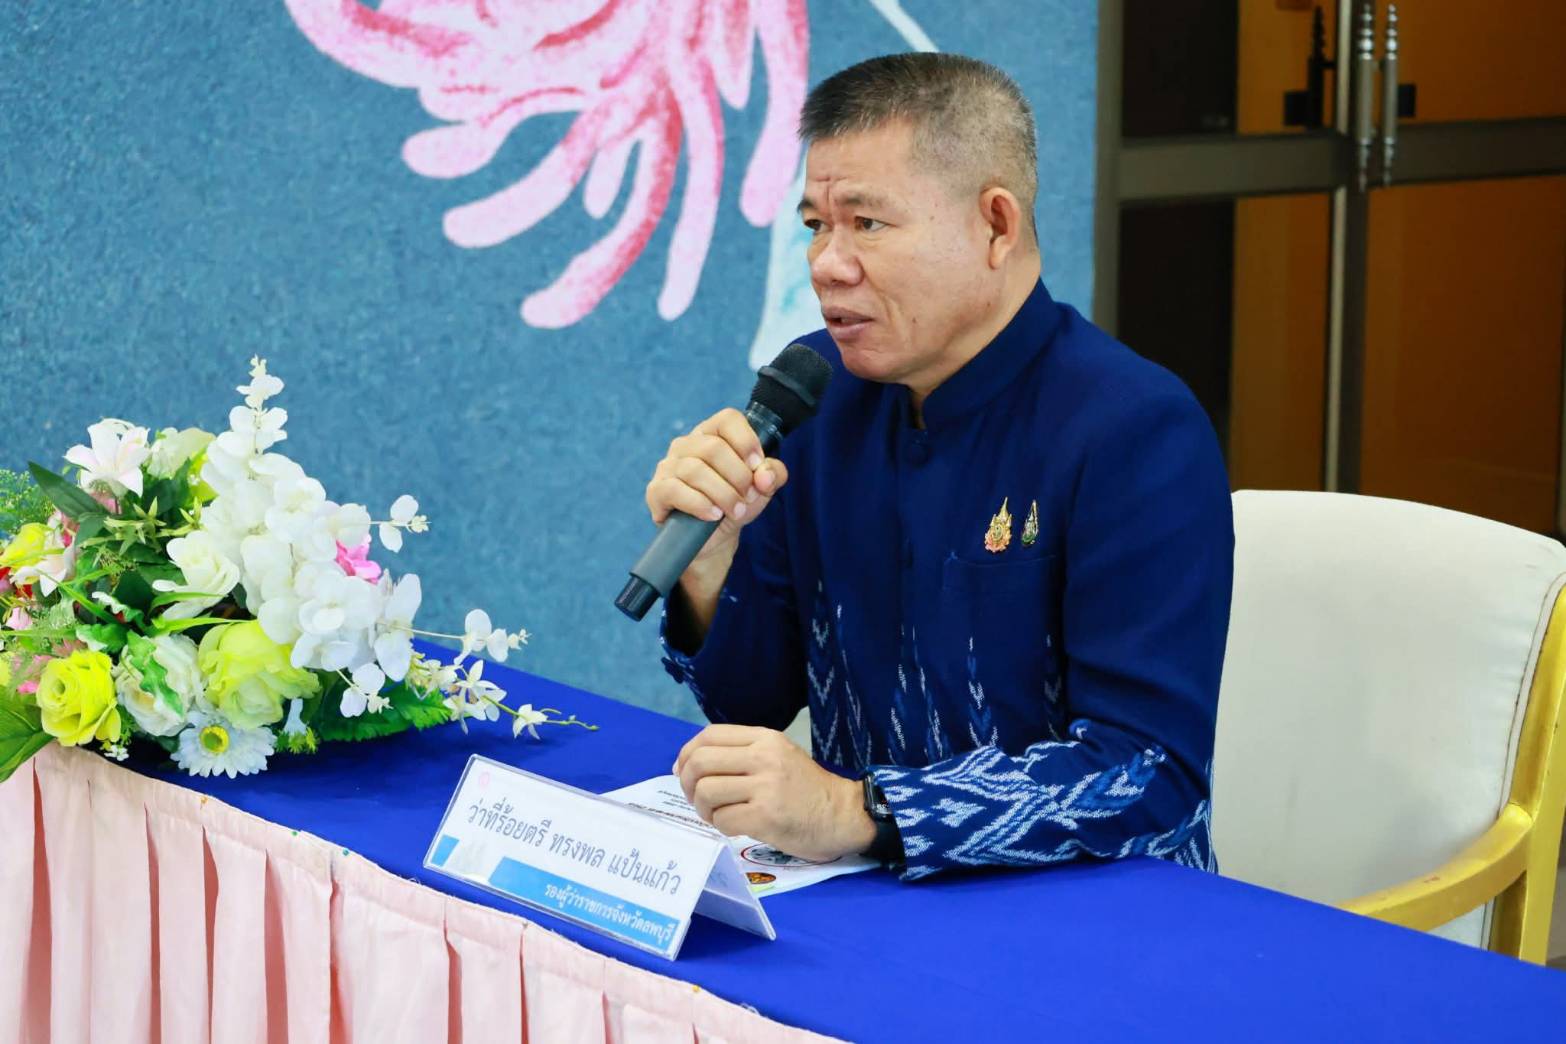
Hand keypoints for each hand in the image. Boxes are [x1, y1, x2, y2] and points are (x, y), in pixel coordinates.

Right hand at [644, 408, 790, 569]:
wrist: (713, 539)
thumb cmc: (735, 504)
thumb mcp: (761, 489)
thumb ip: (773, 474)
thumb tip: (765, 475)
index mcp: (712, 434)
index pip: (727, 419)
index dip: (746, 441)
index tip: (757, 466)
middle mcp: (686, 445)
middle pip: (713, 448)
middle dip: (738, 476)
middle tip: (748, 497)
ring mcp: (668, 466)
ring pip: (695, 470)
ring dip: (723, 494)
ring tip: (736, 511)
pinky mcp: (656, 491)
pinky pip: (674, 490)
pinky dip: (699, 504)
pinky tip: (713, 515)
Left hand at [673, 725, 874, 861]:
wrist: (843, 815)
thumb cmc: (807, 789)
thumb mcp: (778, 756)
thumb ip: (740, 755)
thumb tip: (686, 765)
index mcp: (765, 738)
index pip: (709, 735)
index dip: (687, 753)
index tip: (684, 772)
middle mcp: (764, 757)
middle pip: (700, 762)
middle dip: (688, 783)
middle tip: (698, 799)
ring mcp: (765, 787)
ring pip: (706, 792)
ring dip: (703, 809)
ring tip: (717, 815)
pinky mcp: (766, 817)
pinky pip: (722, 820)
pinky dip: (720, 826)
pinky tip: (735, 826)